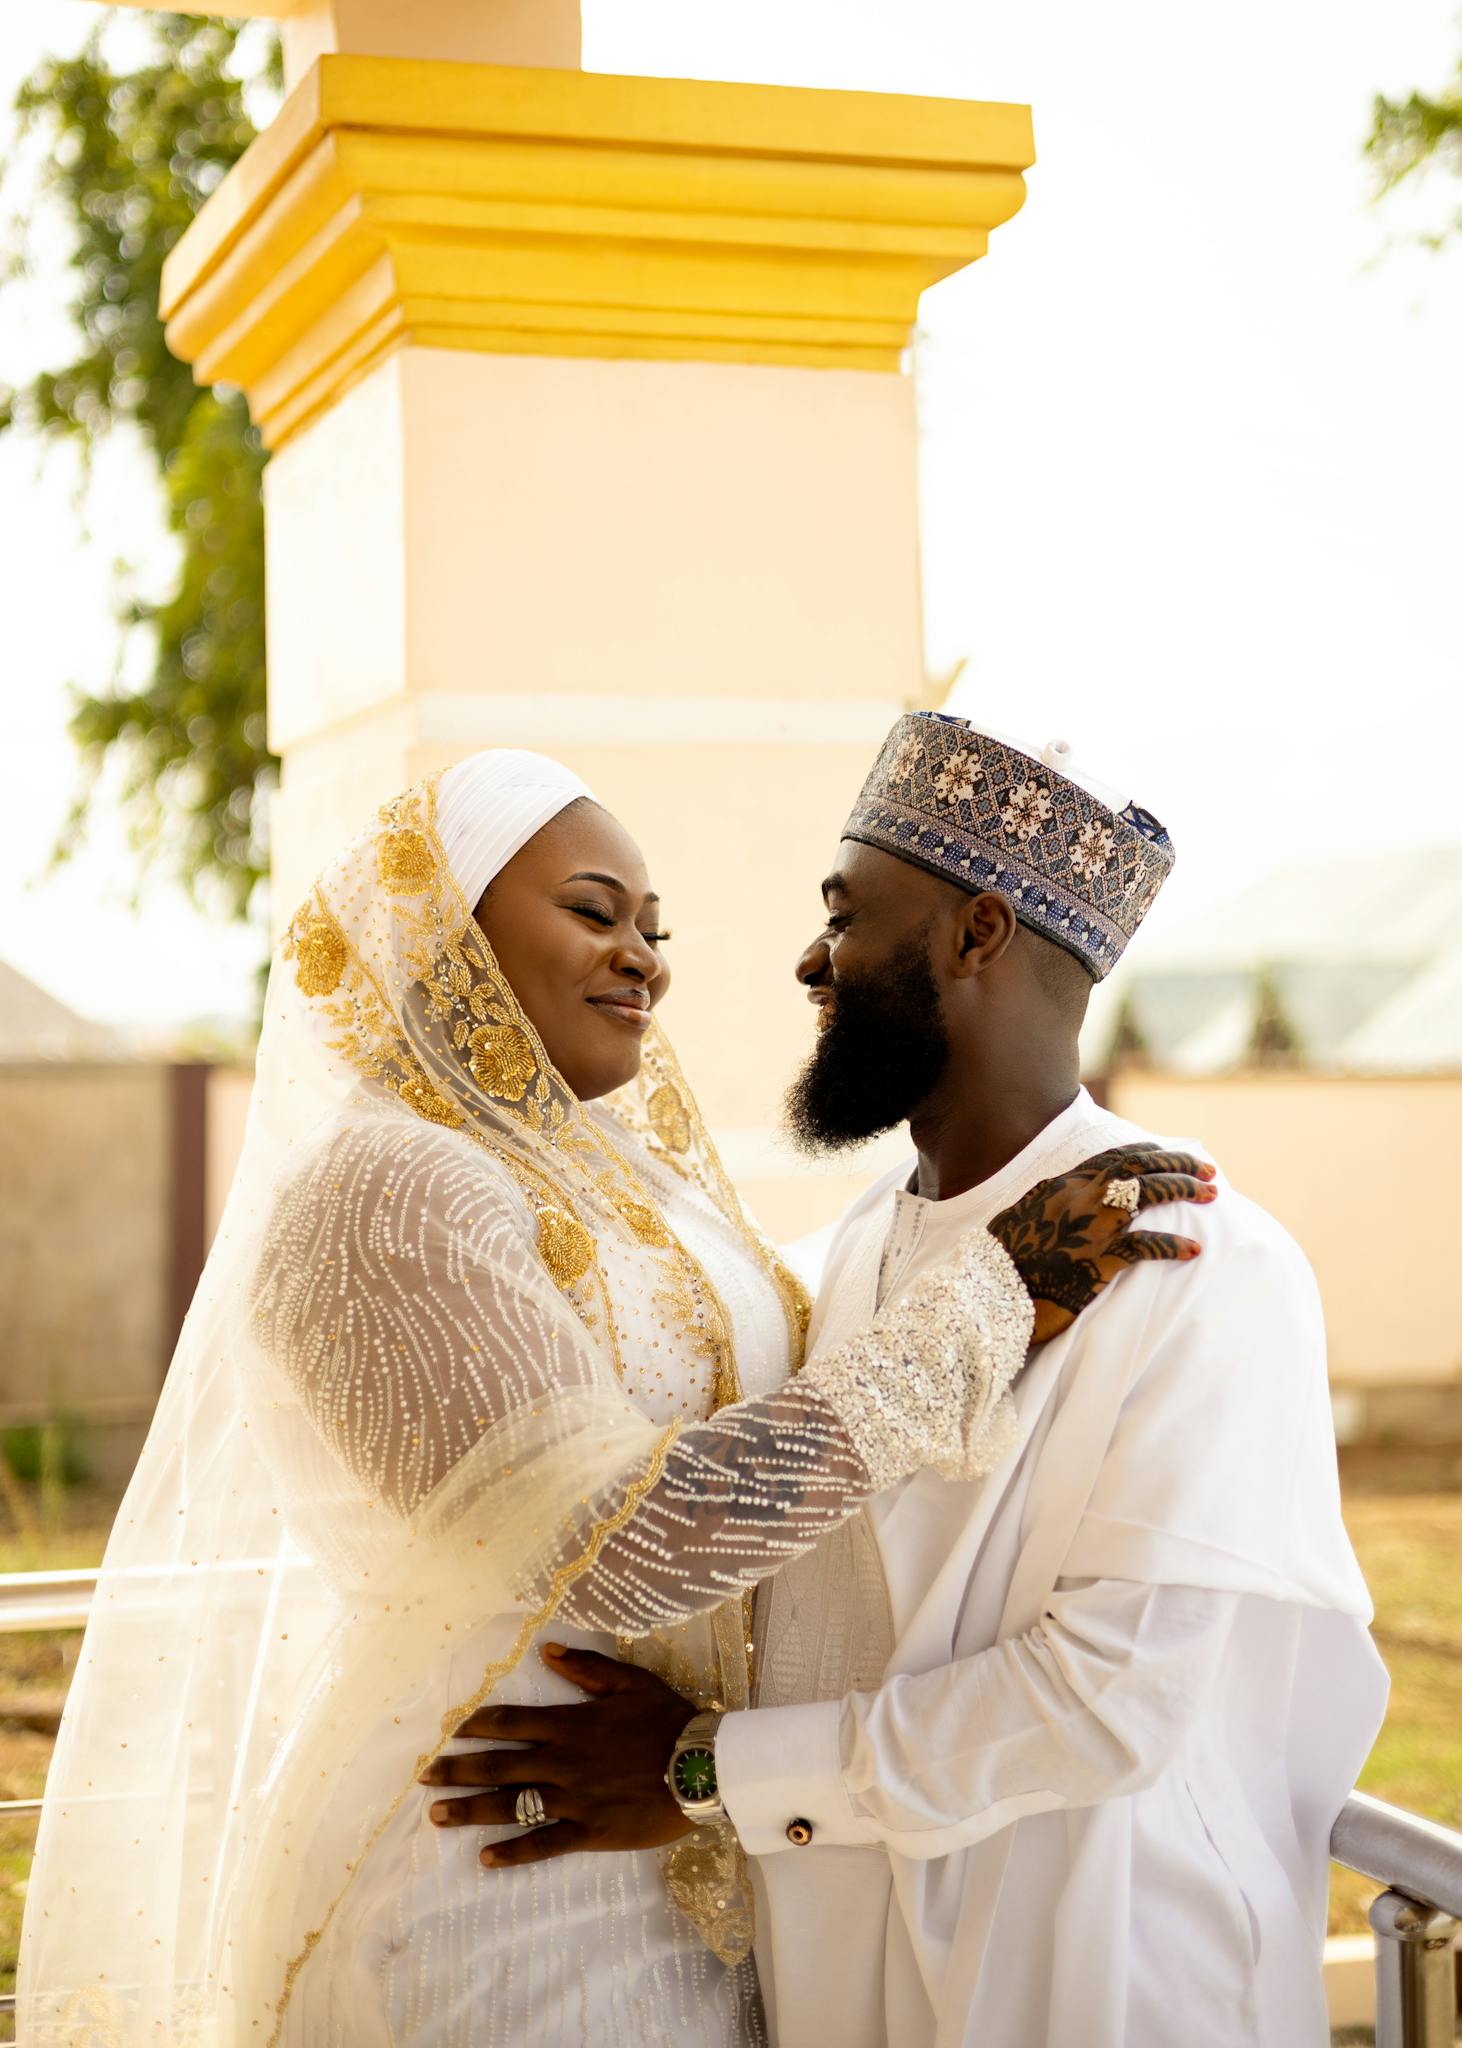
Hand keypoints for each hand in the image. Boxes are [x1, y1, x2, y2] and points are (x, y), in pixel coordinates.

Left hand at [419, 1642, 696, 1867]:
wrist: (702, 1767)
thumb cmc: (668, 1720)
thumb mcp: (630, 1682)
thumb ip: (586, 1668)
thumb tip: (546, 1651)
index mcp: (569, 1723)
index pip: (509, 1722)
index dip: (476, 1726)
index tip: (450, 1730)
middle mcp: (561, 1761)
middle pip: (497, 1765)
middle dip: (456, 1770)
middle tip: (423, 1777)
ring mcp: (572, 1800)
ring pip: (509, 1806)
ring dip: (469, 1811)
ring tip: (436, 1815)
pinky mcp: (588, 1832)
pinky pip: (542, 1843)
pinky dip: (512, 1852)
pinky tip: (485, 1859)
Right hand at [991, 1146, 1214, 1343]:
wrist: (986, 1293)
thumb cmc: (1001, 1264)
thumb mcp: (1022, 1221)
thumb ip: (1050, 1207)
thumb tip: (1064, 1202)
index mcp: (1061, 1187)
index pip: (1113, 1159)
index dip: (1148, 1153)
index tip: (1171, 1155)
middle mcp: (1079, 1198)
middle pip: (1138, 1168)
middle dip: (1177, 1164)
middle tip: (1208, 1171)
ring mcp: (1089, 1227)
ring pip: (1148, 1195)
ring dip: (1184, 1190)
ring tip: (1212, 1195)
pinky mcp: (1097, 1260)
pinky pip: (1145, 1246)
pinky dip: (1173, 1245)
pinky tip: (1194, 1249)